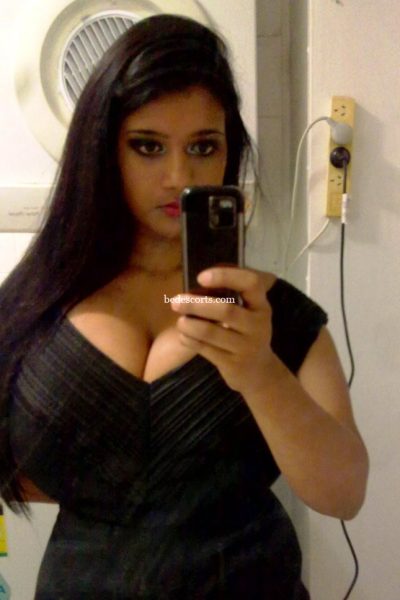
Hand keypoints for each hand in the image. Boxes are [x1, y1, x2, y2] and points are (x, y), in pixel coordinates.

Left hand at [170, 267, 276, 394]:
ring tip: (179, 321)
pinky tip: (184, 335)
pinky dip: (191, 340)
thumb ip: (231, 296)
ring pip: (212, 332)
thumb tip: (197, 281)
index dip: (226, 276)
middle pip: (226, 310)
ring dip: (191, 325)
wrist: (258, 371)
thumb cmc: (246, 332)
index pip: (251, 283)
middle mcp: (258, 325)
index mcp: (261, 305)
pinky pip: (206, 350)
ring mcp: (247, 346)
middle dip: (197, 304)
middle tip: (176, 301)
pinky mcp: (233, 364)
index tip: (201, 277)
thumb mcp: (249, 312)